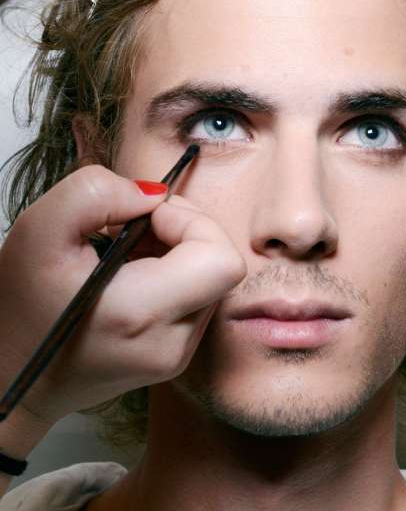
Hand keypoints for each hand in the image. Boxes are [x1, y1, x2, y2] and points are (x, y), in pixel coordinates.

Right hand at [0, 165, 245, 427]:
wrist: (11, 376)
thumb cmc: (19, 306)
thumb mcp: (41, 230)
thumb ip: (98, 192)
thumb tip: (154, 194)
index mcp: (141, 314)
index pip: (222, 259)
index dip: (190, 221)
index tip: (143, 218)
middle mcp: (172, 344)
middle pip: (222, 265)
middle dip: (183, 230)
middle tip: (133, 228)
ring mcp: (177, 355)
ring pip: (213, 279)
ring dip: (179, 250)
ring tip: (127, 252)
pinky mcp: (175, 356)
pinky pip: (198, 298)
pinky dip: (174, 273)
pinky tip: (132, 273)